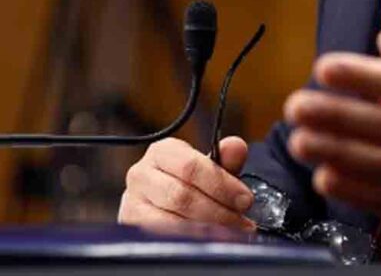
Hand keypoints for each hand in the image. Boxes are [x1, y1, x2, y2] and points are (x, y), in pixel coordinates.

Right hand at [118, 136, 255, 230]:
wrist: (163, 200)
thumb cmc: (190, 180)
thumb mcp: (209, 166)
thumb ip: (226, 158)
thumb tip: (236, 146)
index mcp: (162, 151)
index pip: (191, 167)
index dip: (221, 185)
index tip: (245, 200)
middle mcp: (141, 174)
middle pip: (182, 196)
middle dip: (218, 211)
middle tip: (241, 220)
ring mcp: (132, 201)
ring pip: (172, 220)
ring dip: (207, 228)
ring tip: (231, 231)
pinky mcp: (130, 226)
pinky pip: (162, 236)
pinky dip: (189, 239)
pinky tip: (208, 239)